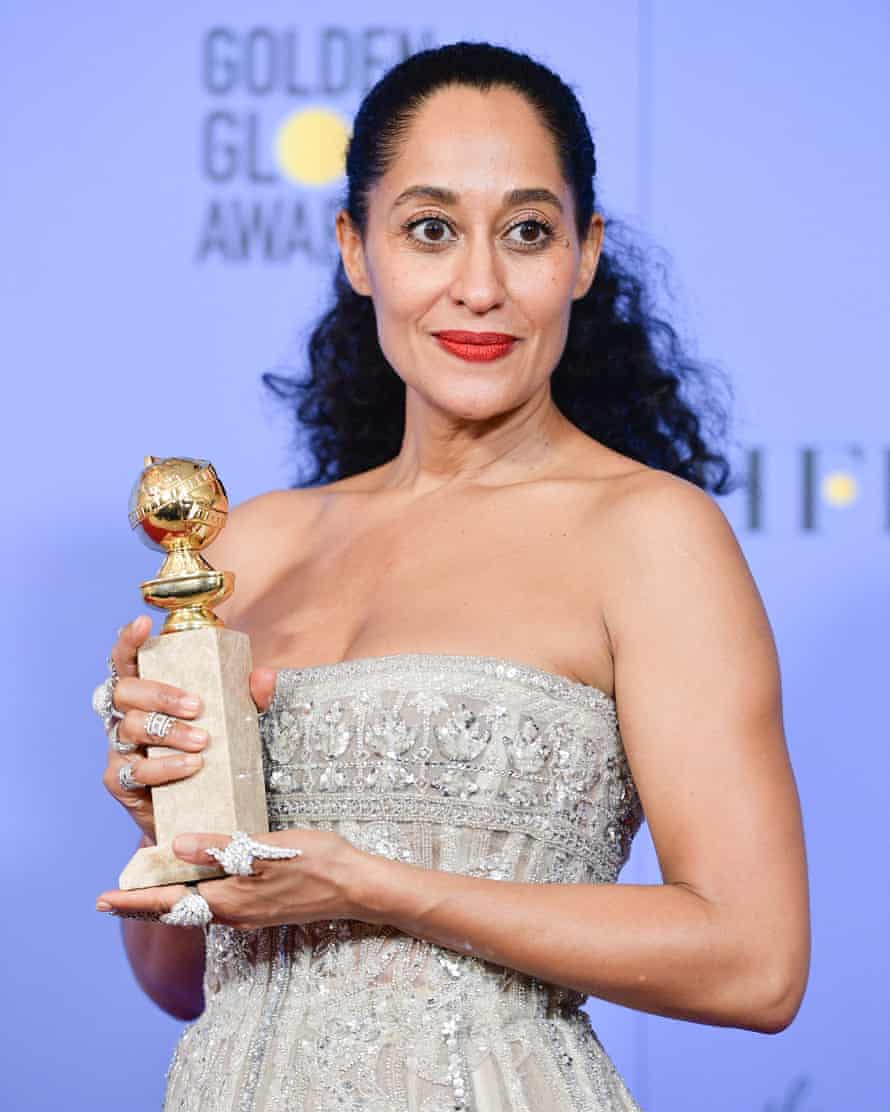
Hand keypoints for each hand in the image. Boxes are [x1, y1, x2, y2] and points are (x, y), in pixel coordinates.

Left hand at [95, 828, 374, 930]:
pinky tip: (197, 882)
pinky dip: (194, 894)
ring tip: (145, 889)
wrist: (357, 887)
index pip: (169, 902)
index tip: (103, 900)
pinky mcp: (263, 905)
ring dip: (168, 899)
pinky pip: (215, 903)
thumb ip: (221, 848)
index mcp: (229, 900)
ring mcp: (249, 912)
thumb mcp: (267, 850)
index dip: (135, 899)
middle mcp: (233, 912)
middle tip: (111, 899)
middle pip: (177, 909)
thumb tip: (177, 846)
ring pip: (196, 907)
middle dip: (143, 903)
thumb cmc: (316, 864)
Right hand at [100, 616, 277, 843]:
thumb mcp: (237, 722)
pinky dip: (164, 767)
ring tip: (202, 742)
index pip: (127, 660)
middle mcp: (125, 716)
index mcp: (146, 694)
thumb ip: (251, 698)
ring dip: (168, 732)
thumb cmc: (212, 753)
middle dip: (159, 694)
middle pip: (124, 691)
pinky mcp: (120, 781)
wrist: (200, 810)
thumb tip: (264, 675)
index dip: (129, 640)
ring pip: (130, 728)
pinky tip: (190, 767)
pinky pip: (134, 770)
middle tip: (197, 706)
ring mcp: (119, 749)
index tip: (142, 623)